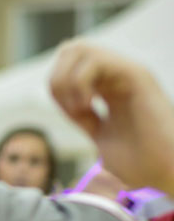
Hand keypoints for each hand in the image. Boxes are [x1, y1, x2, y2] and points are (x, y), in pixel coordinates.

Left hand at [50, 41, 173, 190]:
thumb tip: (63, 100)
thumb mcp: (101, 134)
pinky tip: (88, 105)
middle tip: (71, 108)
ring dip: (67, 80)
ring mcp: (128, 74)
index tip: (71, 113)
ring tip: (80, 107)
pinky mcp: (138, 75)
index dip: (57, 85)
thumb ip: (85, 116)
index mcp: (110, 88)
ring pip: (80, 48)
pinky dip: (80, 82)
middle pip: (71, 49)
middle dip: (58, 78)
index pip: (68, 64)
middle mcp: (118, 76)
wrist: (164, 172)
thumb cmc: (140, 162)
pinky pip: (97, 60)